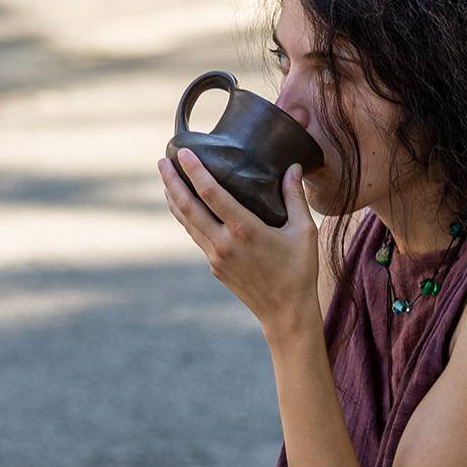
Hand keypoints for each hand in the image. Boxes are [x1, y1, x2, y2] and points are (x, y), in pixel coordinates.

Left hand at [159, 148, 319, 342]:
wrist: (286, 313)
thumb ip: (295, 197)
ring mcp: (216, 257)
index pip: (211, 194)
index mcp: (244, 230)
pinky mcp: (215, 267)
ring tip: (166, 180)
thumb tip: (293, 167)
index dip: (195, 171)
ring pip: (188, 223)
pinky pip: (197, 236)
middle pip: (188, 207)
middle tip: (162, 161)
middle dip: (172, 182)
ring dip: (175, 200)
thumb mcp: (304, 231)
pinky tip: (185, 208)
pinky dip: (187, 219)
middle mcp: (224, 243)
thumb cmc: (299, 271)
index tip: (183, 152)